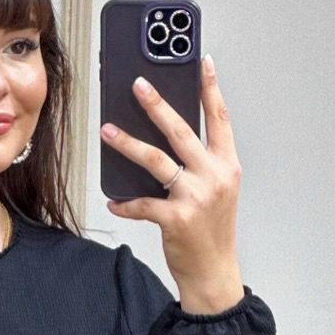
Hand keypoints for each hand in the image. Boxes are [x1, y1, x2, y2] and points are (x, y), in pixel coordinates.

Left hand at [100, 58, 245, 315]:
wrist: (214, 274)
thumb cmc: (212, 231)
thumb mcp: (217, 192)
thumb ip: (200, 162)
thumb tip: (166, 133)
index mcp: (227, 167)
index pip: (220, 120)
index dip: (211, 88)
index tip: (201, 60)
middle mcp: (214, 178)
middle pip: (181, 131)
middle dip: (156, 105)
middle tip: (137, 84)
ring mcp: (195, 198)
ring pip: (155, 160)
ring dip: (127, 143)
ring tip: (107, 130)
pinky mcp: (175, 219)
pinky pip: (142, 203)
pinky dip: (125, 203)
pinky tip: (114, 200)